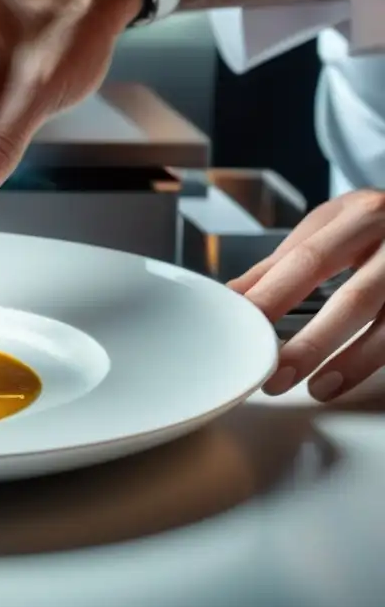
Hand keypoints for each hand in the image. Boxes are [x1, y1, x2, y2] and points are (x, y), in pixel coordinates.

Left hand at [229, 189, 384, 401]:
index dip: (274, 296)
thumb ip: (282, 262)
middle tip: (276, 376)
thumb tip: (235, 296)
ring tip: (317, 389)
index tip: (243, 327)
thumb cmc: (375, 224)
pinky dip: (375, 361)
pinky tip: (350, 380)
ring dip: (351, 363)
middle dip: (312, 343)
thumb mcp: (331, 226)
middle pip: (354, 299)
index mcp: (361, 217)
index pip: (309, 260)